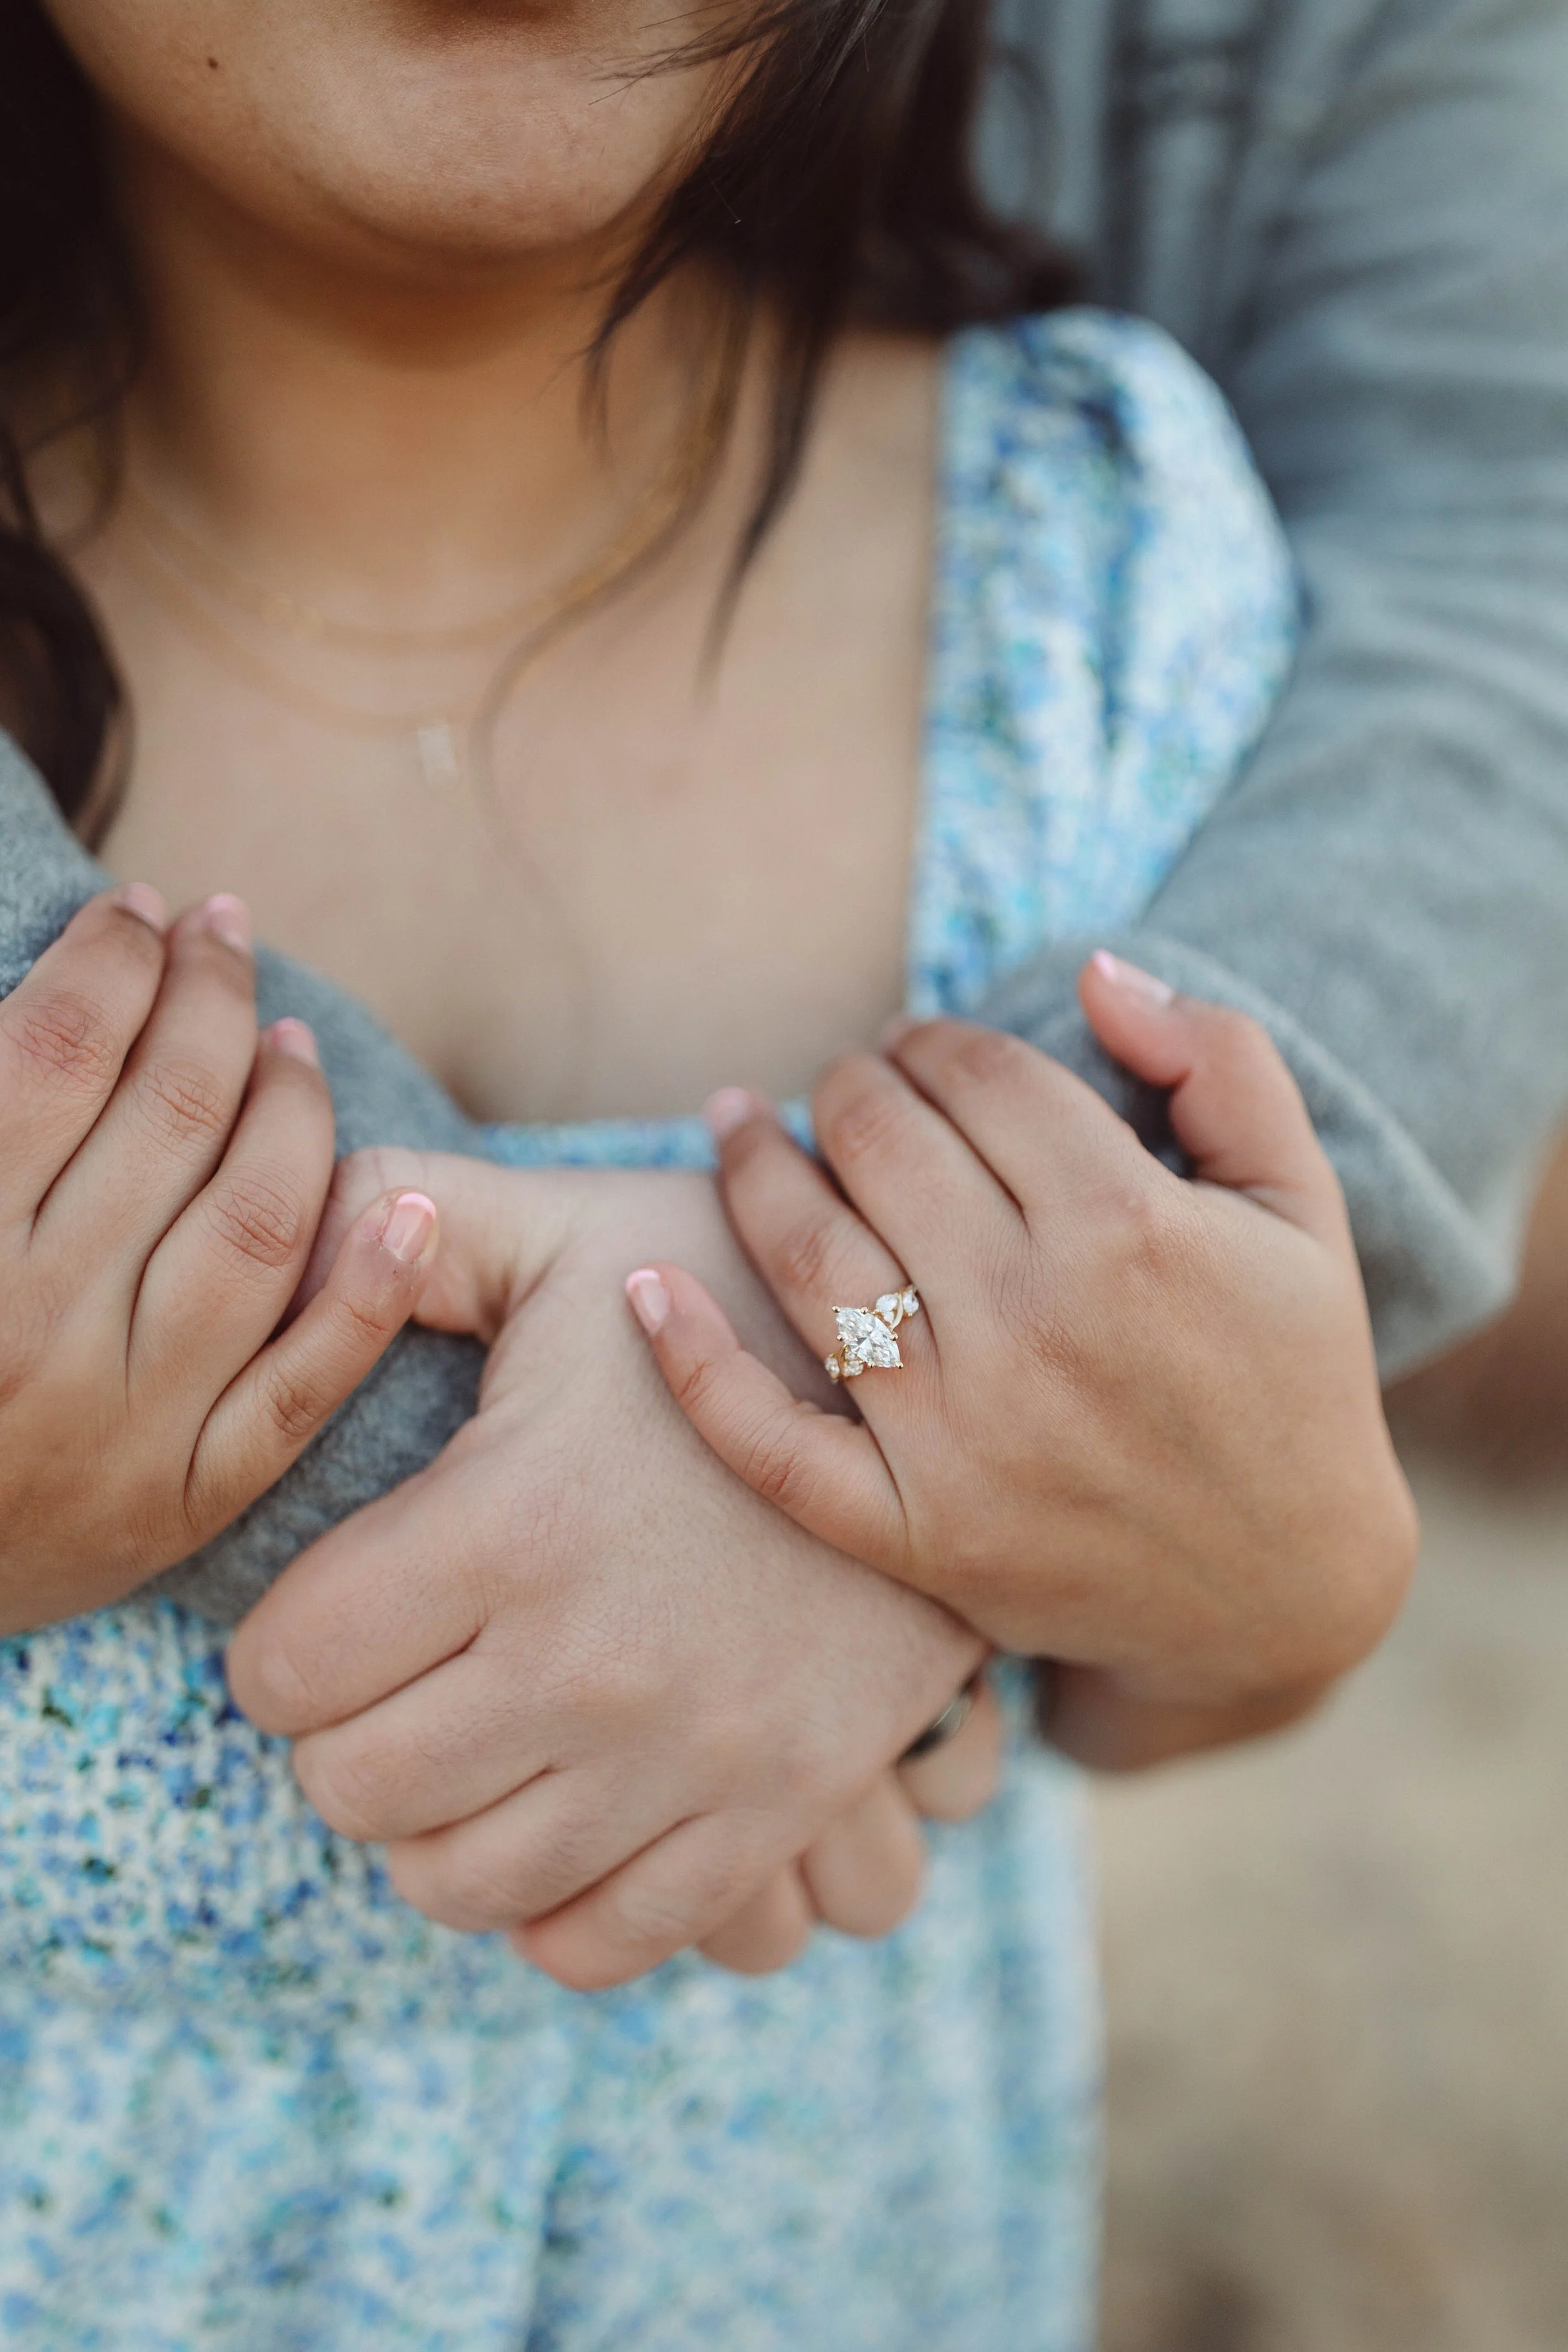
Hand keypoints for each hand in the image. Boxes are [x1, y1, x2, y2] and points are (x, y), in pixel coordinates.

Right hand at [0, 885, 439, 1632]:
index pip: (50, 1055)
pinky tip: (411, 1207)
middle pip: (170, 1115)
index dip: (110, 961)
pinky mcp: (188, 1497)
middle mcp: (33, 1328)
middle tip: (223, 936)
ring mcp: (123, 1422)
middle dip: (209, 997)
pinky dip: (368, 1291)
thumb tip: (61, 1003)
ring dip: (291, 1109)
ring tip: (288, 1041)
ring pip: (252, 1225)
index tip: (137, 916)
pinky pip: (302, 1384)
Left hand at [227, 1154, 989, 1987]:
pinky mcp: (776, 1808)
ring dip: (431, 1826)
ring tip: (458, 1746)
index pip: (286, 1669)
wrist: (947, 1374)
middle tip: (381, 1678)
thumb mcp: (571, 1225)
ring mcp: (692, 1755)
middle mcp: (590, 1664)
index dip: (275, 1645)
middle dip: (338, 1736)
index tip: (321, 1612)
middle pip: (353, 1790)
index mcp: (512, 1520)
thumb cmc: (732, 1290)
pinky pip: (604, 1940)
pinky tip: (556, 1816)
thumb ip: (409, 1206)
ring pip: (462, 1886)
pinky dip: (550, 1904)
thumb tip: (298, 1226)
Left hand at [623, 956, 1418, 1764]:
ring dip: (753, 1169)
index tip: (920, 1045)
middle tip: (841, 1081)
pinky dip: (690, 1363)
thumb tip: (1099, 969)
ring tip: (734, 1123)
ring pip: (809, 1260)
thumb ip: (1221, 1063)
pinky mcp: (915, 1531)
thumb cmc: (1291, 1377)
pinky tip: (639, 1285)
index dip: (934, 1041)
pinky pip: (770, 1440)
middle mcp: (1036, 1325)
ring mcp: (963, 1436)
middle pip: (882, 1149)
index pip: (980, 1080)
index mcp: (1134, 1229)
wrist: (1283, 1591)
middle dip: (848, 1087)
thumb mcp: (1301, 1205)